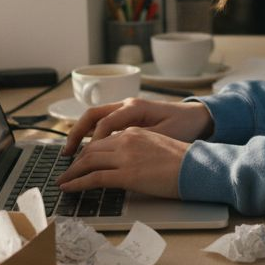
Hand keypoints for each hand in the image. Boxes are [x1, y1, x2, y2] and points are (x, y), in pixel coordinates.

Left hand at [57, 127, 188, 198]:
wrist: (198, 166)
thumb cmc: (185, 161)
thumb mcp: (158, 147)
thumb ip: (140, 150)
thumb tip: (130, 165)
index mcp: (135, 132)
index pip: (103, 140)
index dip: (87, 151)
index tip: (80, 160)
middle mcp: (126, 139)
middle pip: (91, 149)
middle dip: (75, 162)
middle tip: (66, 172)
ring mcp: (125, 156)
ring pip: (88, 161)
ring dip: (72, 173)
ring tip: (63, 182)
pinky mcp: (126, 174)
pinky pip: (94, 178)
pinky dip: (77, 183)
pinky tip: (69, 188)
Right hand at [62, 98, 213, 153]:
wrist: (198, 117)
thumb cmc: (184, 126)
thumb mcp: (165, 135)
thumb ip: (140, 141)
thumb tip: (115, 151)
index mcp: (135, 107)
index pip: (105, 123)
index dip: (93, 142)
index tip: (84, 160)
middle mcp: (126, 104)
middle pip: (92, 116)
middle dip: (76, 134)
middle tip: (67, 155)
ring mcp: (125, 109)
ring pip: (94, 118)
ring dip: (81, 134)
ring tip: (70, 153)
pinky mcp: (126, 116)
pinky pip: (103, 123)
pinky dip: (91, 134)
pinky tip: (86, 150)